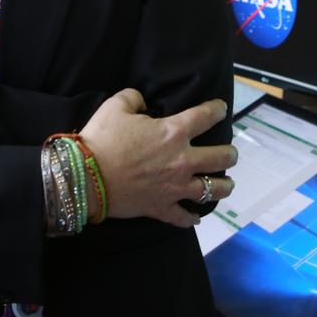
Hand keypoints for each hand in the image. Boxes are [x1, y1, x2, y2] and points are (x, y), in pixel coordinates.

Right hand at [80, 89, 236, 227]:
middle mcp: (182, 160)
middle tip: (230, 154)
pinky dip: (191, 218)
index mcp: (173, 132)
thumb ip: (133, 98)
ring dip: (223, 186)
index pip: (206, 116)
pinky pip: (183, 217)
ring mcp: (174, 187)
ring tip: (228, 184)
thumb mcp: (116, 106)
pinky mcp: (162, 207)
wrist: (85, 177)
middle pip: (220, 158)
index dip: (218, 110)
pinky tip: (196, 216)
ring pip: (211, 189)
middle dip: (230, 154)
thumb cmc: (102, 139)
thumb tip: (142, 102)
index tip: (222, 109)